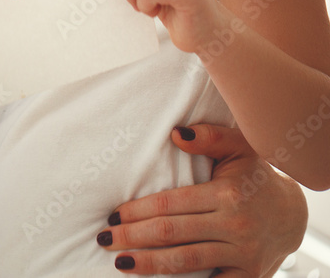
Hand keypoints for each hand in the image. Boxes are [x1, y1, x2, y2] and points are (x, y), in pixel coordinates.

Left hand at [97, 124, 306, 275]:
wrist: (292, 215)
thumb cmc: (254, 176)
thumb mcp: (239, 147)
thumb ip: (209, 137)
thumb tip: (176, 134)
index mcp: (226, 194)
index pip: (170, 204)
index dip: (138, 211)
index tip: (113, 216)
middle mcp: (234, 225)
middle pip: (172, 234)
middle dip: (134, 238)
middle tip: (105, 240)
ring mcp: (242, 254)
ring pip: (187, 262)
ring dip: (150, 264)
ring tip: (121, 263)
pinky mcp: (248, 276)